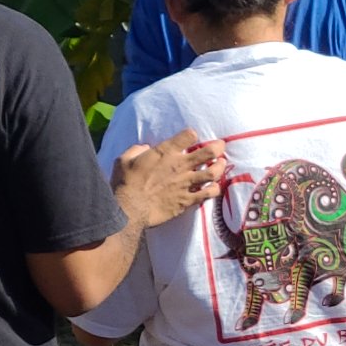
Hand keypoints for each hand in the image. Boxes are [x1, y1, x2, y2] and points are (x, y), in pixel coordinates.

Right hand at [109, 129, 226, 228]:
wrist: (129, 210)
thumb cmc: (124, 183)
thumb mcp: (124, 160)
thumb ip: (137, 150)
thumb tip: (145, 148)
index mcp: (165, 152)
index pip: (189, 135)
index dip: (192, 135)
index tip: (192, 138)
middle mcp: (180, 165)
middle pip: (209, 151)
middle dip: (218, 147)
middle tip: (220, 147)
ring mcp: (186, 183)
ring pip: (213, 172)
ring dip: (220, 167)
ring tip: (220, 165)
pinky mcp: (187, 200)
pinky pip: (209, 193)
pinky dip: (214, 189)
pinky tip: (214, 188)